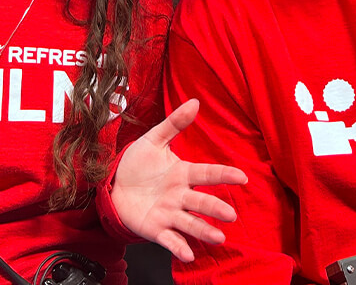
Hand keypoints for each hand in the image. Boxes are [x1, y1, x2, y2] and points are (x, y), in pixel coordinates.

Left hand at [112, 99, 247, 261]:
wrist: (112, 184)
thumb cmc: (137, 163)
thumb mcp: (153, 140)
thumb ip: (174, 124)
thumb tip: (195, 101)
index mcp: (182, 174)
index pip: (207, 174)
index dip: (225, 175)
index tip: (243, 177)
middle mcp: (179, 196)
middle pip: (201, 202)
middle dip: (216, 208)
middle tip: (231, 215)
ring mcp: (169, 214)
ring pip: (190, 223)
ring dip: (204, 231)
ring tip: (219, 237)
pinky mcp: (155, 229)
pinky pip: (169, 239)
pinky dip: (179, 247)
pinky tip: (188, 255)